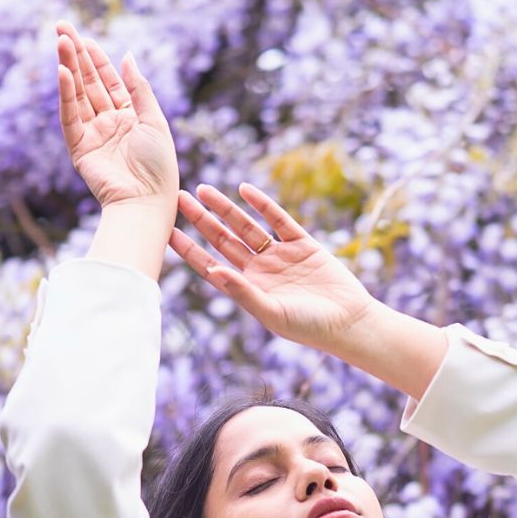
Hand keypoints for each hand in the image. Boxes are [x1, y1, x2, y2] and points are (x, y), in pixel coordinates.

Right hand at [56, 20, 177, 213]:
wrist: (147, 202)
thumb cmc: (159, 166)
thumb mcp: (154, 121)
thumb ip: (139, 89)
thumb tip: (127, 55)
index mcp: (130, 117)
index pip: (110, 82)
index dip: (98, 59)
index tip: (86, 37)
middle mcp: (109, 124)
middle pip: (90, 83)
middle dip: (77, 55)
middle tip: (62, 26)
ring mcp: (93, 135)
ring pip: (78, 95)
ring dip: (69, 67)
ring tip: (61, 41)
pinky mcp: (80, 149)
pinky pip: (70, 117)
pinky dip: (66, 95)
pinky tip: (63, 72)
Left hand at [169, 183, 378, 351]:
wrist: (349, 321)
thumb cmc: (310, 327)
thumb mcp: (272, 313)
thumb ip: (243, 292)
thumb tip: (213, 270)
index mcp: (248, 288)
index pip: (210, 265)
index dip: (189, 249)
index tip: (167, 232)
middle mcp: (260, 270)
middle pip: (223, 240)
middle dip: (202, 220)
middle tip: (178, 199)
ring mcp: (280, 255)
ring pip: (246, 226)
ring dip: (225, 208)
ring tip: (203, 190)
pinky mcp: (302, 244)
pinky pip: (278, 220)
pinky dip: (263, 205)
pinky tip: (245, 190)